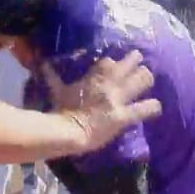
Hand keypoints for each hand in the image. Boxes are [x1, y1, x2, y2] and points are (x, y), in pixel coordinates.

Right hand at [41, 50, 162, 152]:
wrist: (67, 132)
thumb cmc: (60, 110)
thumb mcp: (56, 90)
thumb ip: (51, 75)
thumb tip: (41, 63)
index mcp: (94, 77)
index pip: (110, 61)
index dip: (115, 62)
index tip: (116, 63)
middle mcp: (110, 84)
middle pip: (132, 64)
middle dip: (136, 63)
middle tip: (138, 65)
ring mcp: (120, 100)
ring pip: (144, 79)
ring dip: (146, 79)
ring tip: (146, 81)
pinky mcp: (125, 116)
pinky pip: (146, 108)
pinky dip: (152, 107)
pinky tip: (153, 107)